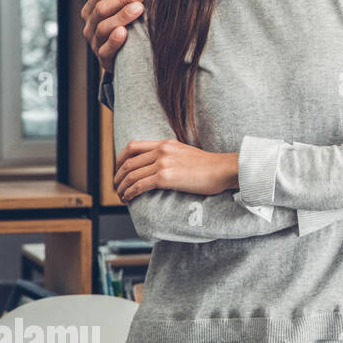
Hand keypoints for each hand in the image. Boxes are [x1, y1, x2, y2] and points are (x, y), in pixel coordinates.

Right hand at [81, 0, 145, 72]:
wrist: (130, 56)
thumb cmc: (126, 25)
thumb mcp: (120, 4)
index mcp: (92, 9)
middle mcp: (91, 25)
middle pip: (102, 8)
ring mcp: (96, 43)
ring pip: (104, 27)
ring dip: (122, 16)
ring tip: (139, 8)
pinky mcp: (105, 59)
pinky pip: (106, 50)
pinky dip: (115, 40)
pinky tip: (125, 32)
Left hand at [114, 140, 237, 201]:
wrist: (225, 170)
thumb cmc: (212, 167)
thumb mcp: (188, 154)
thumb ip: (173, 156)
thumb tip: (163, 168)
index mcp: (166, 144)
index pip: (133, 146)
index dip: (120, 159)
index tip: (118, 169)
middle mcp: (161, 150)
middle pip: (128, 162)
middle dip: (118, 176)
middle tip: (117, 187)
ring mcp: (163, 163)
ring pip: (131, 175)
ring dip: (122, 187)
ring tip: (121, 196)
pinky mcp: (166, 177)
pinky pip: (139, 186)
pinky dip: (130, 193)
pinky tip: (129, 199)